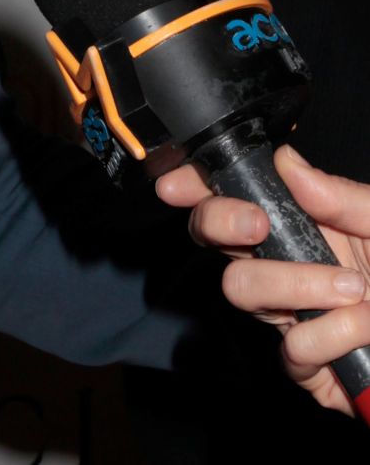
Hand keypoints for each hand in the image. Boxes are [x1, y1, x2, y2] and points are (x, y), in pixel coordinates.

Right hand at [158, 144, 369, 414]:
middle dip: (223, 222)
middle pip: (213, 237)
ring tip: (354, 289)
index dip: (195, 185)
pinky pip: (291, 348)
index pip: (234, 195)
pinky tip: (364, 330)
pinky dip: (334, 335)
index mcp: (302, 222)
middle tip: (258, 222)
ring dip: (297, 285)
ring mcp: (289, 315)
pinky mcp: (304, 366)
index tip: (176, 182)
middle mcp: (285, 263)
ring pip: (242, 288)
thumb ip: (341, 197)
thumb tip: (287, 161)